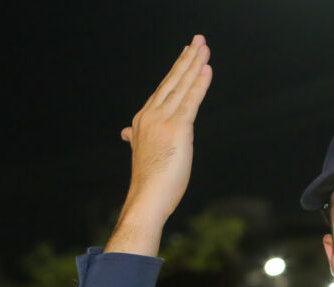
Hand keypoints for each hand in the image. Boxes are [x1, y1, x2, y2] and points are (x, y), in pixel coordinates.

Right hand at [109, 35, 212, 254]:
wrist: (146, 198)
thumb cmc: (149, 182)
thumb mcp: (143, 154)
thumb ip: (137, 138)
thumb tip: (127, 133)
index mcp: (143, 119)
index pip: (164, 89)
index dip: (177, 70)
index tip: (186, 54)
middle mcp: (151, 115)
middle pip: (172, 81)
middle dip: (187, 59)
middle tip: (198, 40)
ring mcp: (163, 120)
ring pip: (182, 86)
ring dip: (195, 65)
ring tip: (204, 48)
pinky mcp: (178, 129)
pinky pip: (191, 100)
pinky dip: (199, 84)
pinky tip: (207, 69)